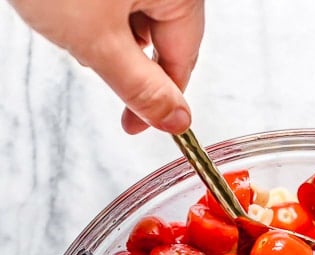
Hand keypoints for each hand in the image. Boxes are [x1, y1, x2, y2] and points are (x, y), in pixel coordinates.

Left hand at [8, 0, 203, 133]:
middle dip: (129, 59)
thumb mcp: (100, 44)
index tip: (135, 123)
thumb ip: (143, 89)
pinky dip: (97, 9)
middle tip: (95, 62)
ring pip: (137, 14)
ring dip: (110, 34)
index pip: (184, 59)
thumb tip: (176, 118)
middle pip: (162, 34)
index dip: (160, 100)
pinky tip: (71, 6)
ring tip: (74, 23)